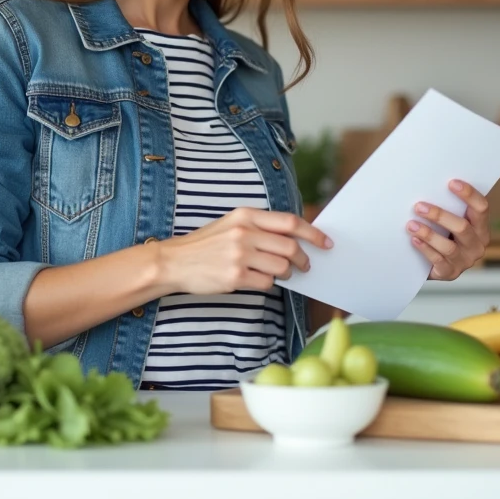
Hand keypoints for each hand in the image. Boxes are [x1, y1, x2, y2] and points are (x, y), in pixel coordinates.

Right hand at [157, 207, 333, 294]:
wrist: (174, 262)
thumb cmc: (205, 244)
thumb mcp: (231, 224)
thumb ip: (259, 227)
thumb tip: (294, 237)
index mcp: (245, 215)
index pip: (289, 222)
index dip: (313, 232)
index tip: (325, 242)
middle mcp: (244, 232)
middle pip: (290, 246)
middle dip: (303, 259)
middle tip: (305, 266)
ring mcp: (239, 255)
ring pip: (281, 266)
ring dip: (286, 273)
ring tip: (279, 274)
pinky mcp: (234, 276)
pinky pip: (266, 283)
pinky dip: (268, 284)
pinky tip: (257, 280)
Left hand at [407, 179, 489, 280]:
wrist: (433, 264)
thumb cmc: (442, 234)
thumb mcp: (450, 221)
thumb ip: (448, 206)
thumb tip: (429, 184)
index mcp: (481, 228)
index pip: (481, 208)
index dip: (469, 195)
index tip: (451, 183)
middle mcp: (477, 245)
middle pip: (462, 227)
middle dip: (439, 215)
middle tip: (419, 206)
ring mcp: (465, 261)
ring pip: (449, 246)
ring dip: (428, 234)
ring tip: (411, 225)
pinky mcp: (450, 273)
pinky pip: (438, 260)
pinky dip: (425, 249)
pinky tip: (414, 239)